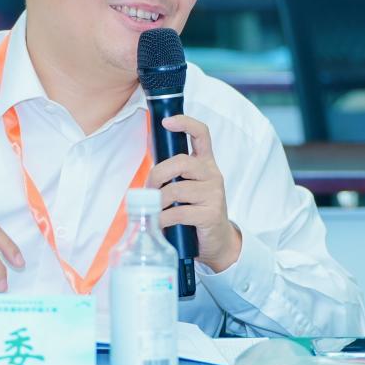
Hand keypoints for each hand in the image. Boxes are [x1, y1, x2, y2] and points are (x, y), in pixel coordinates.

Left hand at [147, 115, 241, 272]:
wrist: (218, 242)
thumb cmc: (194, 211)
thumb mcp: (185, 187)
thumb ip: (172, 173)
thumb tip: (146, 161)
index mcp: (205, 163)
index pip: (201, 134)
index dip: (185, 123)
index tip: (166, 122)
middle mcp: (212, 175)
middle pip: (182, 162)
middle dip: (158, 174)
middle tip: (148, 189)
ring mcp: (214, 194)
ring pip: (176, 189)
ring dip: (157, 201)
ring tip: (153, 210)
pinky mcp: (211, 215)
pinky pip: (179, 212)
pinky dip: (163, 218)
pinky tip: (159, 223)